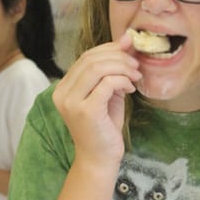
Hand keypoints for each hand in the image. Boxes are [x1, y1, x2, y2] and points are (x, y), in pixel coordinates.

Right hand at [53, 33, 141, 165]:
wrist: (100, 159)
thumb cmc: (104, 127)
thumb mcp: (109, 94)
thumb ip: (114, 70)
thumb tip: (127, 40)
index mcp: (64, 87)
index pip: (86, 57)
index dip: (109, 48)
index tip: (130, 50)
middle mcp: (62, 93)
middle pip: (91, 59)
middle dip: (118, 57)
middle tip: (136, 65)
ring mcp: (72, 102)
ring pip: (98, 68)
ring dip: (122, 67)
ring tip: (136, 76)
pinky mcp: (86, 111)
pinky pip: (106, 84)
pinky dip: (122, 81)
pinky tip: (130, 89)